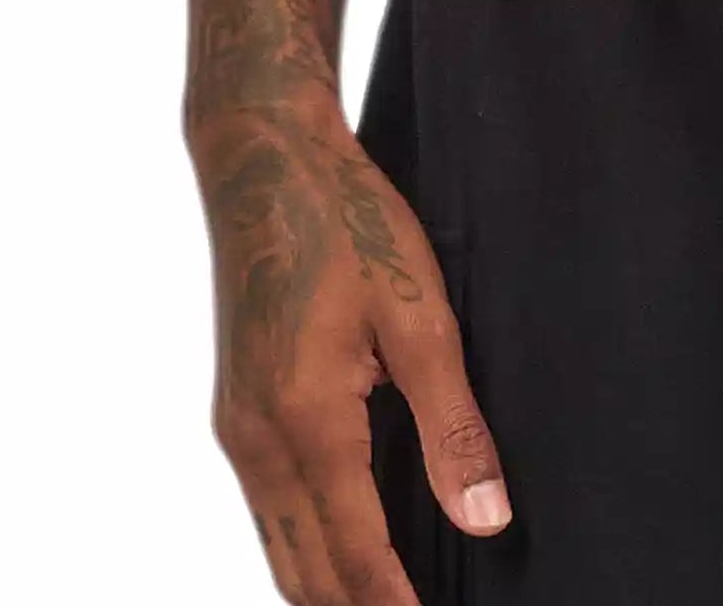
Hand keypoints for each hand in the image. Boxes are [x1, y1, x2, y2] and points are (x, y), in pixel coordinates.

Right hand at [190, 98, 511, 603]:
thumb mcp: (421, 317)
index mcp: (307, 424)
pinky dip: (305, 550)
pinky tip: (346, 551)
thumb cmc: (349, 223)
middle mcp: (258, 444)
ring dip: (329, 590)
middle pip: (307, 575)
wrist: (262, 161)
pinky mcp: (235, 412)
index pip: (356, 559)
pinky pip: (268, 511)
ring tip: (388, 602)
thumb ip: (454, 428)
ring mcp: (237, 431)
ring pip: (279, 551)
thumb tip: (486, 522)